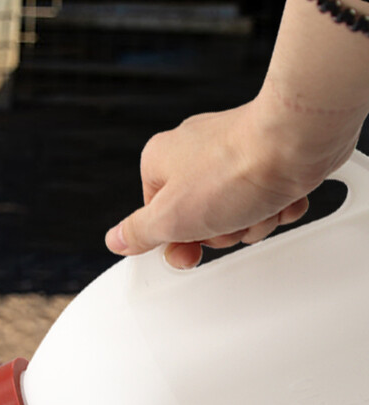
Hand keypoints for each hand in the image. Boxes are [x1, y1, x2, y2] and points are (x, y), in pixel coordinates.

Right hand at [104, 102, 312, 268]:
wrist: (301, 140)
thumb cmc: (236, 170)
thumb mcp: (170, 217)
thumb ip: (138, 233)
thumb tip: (116, 240)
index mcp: (160, 161)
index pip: (157, 220)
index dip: (176, 242)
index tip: (190, 250)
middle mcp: (193, 152)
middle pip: (198, 220)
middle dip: (221, 231)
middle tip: (230, 221)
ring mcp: (232, 153)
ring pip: (235, 213)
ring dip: (252, 221)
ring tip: (259, 206)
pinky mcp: (267, 156)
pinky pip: (264, 198)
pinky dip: (275, 206)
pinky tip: (279, 198)